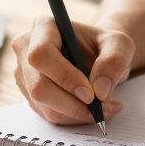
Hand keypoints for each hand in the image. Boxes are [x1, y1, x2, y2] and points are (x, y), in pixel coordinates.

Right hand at [10, 16, 131, 124]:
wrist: (97, 56)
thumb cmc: (104, 45)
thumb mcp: (119, 44)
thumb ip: (114, 61)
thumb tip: (100, 90)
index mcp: (44, 27)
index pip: (41, 54)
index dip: (64, 77)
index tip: (90, 94)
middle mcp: (26, 49)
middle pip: (38, 86)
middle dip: (72, 104)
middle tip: (101, 108)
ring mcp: (25, 74)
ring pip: (44, 105)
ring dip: (76, 114)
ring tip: (105, 109)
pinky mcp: (30, 95)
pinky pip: (49, 115)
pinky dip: (73, 118)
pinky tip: (91, 110)